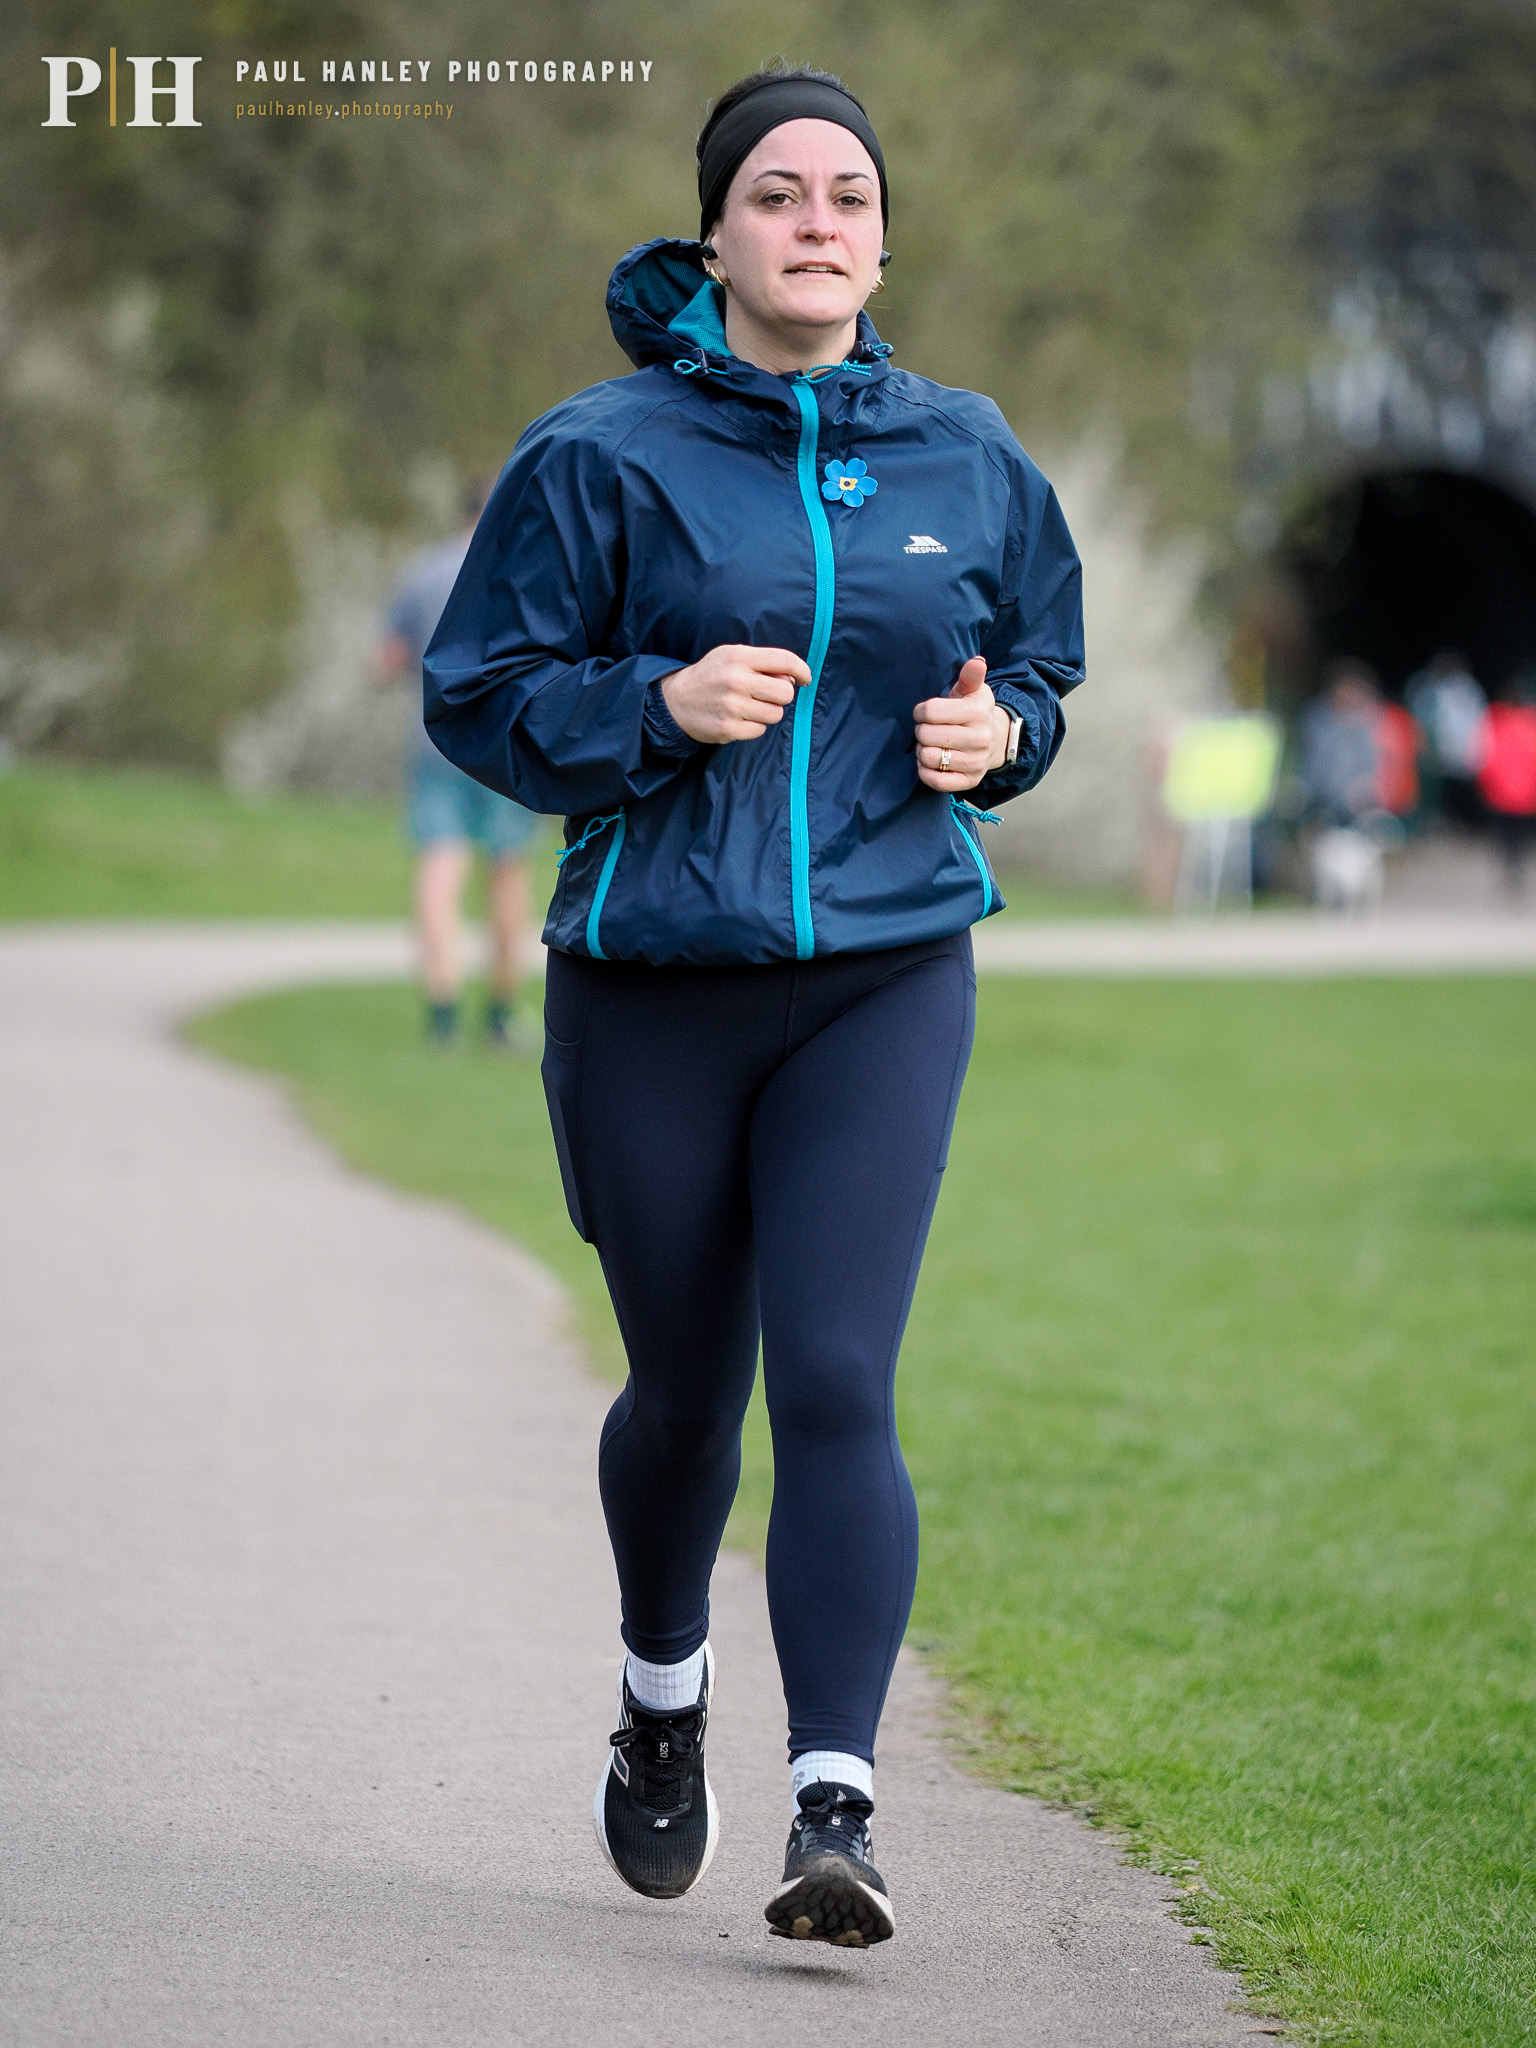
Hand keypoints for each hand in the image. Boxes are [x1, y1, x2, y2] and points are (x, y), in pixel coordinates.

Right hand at [661, 644, 811, 744]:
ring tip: (749, 706)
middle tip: (767, 694)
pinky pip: (760, 730)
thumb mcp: (732, 657)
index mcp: (739, 657)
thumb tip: (792, 678)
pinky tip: (739, 718)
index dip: (802, 670)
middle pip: (785, 692)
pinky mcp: (728, 729)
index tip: (805, 678)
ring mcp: (731, 706)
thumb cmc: (711, 676)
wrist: (676, 700)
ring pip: (776, 714)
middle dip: (781, 695)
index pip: (784, 659)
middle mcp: (736, 680)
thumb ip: (762, 663)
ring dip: (768, 712)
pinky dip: (754, 726)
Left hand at [914, 656, 1008, 790]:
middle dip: (922, 731)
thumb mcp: (973, 690)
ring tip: (931, 745)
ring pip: (928, 758)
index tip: (925, 712)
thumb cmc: (974, 712)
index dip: (921, 711)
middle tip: (929, 730)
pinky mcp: (969, 781)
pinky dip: (926, 772)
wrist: (995, 741)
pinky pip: (936, 781)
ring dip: (923, 751)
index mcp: (978, 713)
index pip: (930, 711)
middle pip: (926, 735)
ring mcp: (975, 762)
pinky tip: (931, 762)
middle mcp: (979, 739)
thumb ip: (970, 676)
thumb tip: (977, 661)